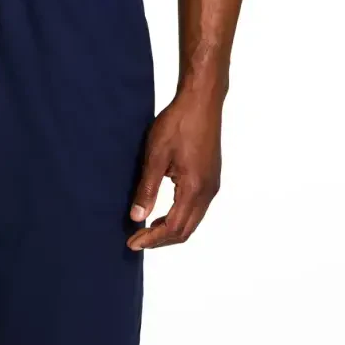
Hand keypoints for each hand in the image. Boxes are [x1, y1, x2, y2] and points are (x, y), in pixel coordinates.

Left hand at [127, 92, 222, 249]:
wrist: (202, 100)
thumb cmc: (179, 123)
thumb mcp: (156, 156)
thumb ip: (147, 189)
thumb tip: (137, 217)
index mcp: (194, 187)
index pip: (173, 227)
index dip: (152, 239)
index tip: (132, 243)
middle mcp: (208, 191)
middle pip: (185, 230)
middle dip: (160, 240)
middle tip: (136, 241)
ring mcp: (211, 185)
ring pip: (192, 222)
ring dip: (169, 230)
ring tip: (146, 231)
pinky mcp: (210, 178)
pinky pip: (196, 209)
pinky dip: (178, 218)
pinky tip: (162, 214)